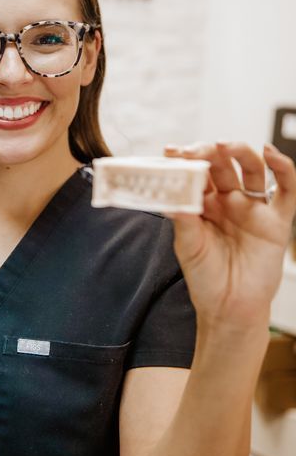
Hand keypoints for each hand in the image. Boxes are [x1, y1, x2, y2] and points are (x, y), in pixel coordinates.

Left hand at [163, 141, 295, 329]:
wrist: (230, 309)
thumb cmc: (206, 278)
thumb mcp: (188, 246)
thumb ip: (183, 219)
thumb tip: (170, 195)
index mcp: (204, 204)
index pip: (196, 172)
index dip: (186, 160)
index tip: (171, 151)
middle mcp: (229, 201)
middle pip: (222, 165)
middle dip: (208, 152)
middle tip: (194, 150)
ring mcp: (253, 209)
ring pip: (252, 169)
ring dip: (239, 151)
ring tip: (223, 145)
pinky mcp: (276, 221)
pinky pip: (286, 191)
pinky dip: (283, 168)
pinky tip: (270, 153)